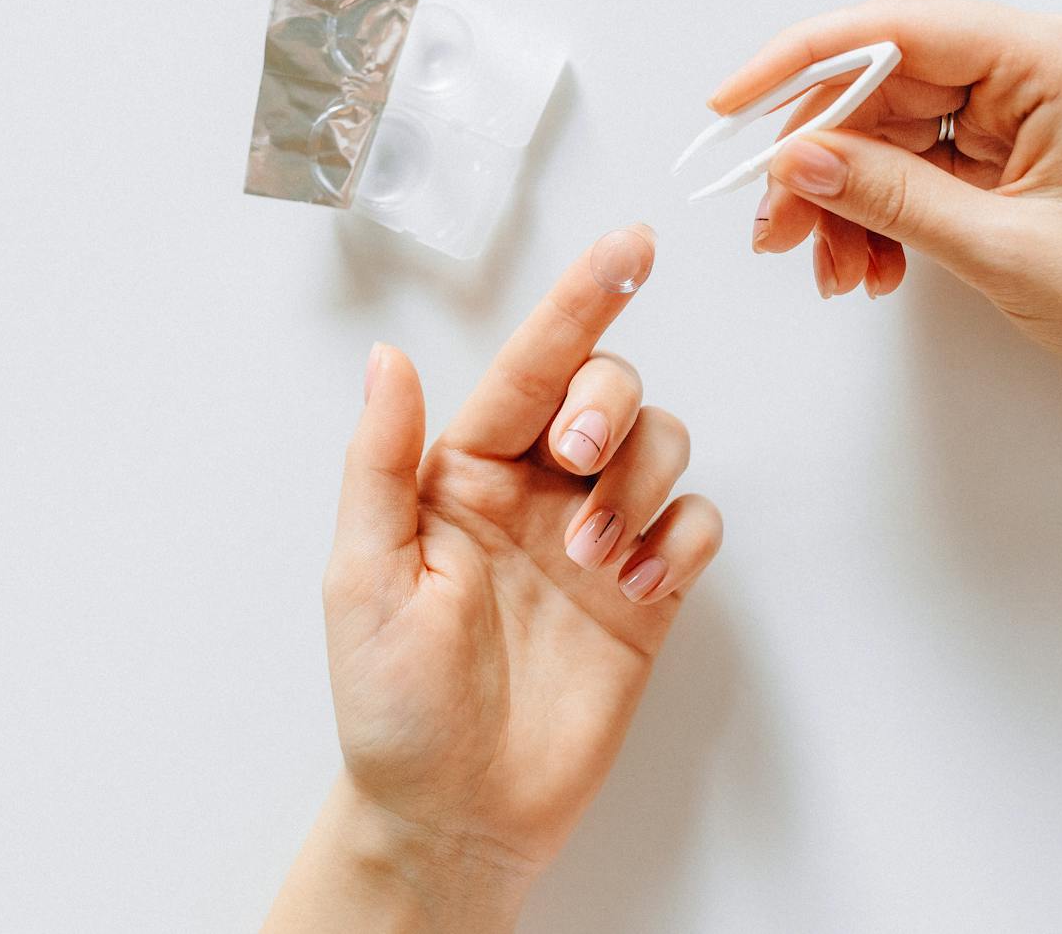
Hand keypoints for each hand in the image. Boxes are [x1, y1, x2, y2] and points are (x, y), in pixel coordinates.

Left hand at [267, 226, 722, 931]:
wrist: (457, 813)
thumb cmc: (392, 704)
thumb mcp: (363, 577)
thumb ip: (382, 462)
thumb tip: (389, 358)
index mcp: (465, 473)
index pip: (530, 366)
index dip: (581, 302)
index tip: (629, 248)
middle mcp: (537, 491)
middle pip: (611, 390)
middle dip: (610, 403)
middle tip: (579, 456)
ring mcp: (597, 539)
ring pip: (663, 445)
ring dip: (641, 483)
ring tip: (599, 558)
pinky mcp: (648, 594)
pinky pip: (697, 523)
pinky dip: (683, 537)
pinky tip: (642, 585)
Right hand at [720, 0, 1061, 408]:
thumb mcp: (1002, 250)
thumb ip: (890, 196)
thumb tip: (796, 156)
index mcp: (1057, 60)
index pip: (898, 29)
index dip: (801, 63)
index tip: (731, 108)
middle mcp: (1042, 65)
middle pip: (885, 83)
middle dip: (821, 159)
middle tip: (775, 230)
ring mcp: (1030, 107)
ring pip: (894, 130)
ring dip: (848, 199)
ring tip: (832, 270)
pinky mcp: (1019, 149)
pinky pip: (922, 164)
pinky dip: (884, 214)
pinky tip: (871, 265)